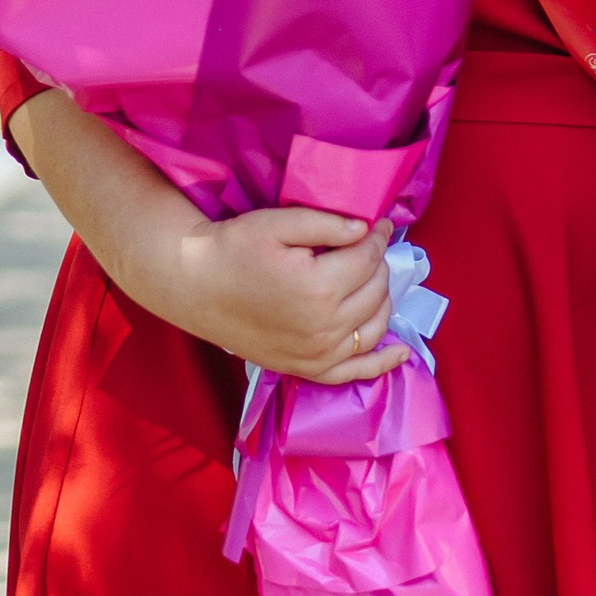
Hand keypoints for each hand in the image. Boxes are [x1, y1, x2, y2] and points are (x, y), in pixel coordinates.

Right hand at [162, 206, 405, 384]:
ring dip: (381, 298)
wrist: (193, 286)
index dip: (377, 236)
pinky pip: (356, 372)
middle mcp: (325, 327)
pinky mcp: (307, 368)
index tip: (378, 224)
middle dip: (376, 263)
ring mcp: (318, 354)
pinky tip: (402, 351)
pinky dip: (383, 363)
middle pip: (376, 289)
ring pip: (375, 325)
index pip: (368, 258)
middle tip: (365, 246)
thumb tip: (368, 230)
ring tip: (369, 277)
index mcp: (319, 288)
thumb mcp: (277, 224)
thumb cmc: (232, 250)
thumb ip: (327, 223)